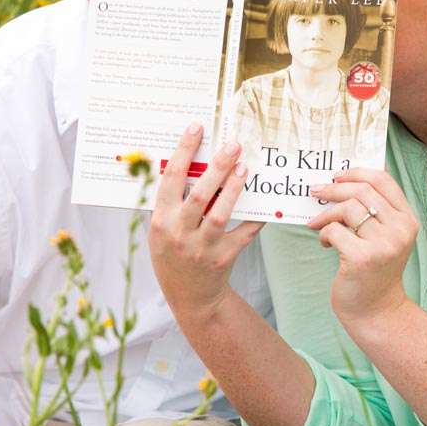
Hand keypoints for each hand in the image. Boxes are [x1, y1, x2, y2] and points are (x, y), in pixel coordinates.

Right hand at [148, 123, 263, 323]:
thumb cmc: (173, 254)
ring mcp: (201, 248)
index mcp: (161, 220)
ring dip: (234, 188)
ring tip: (245, 167)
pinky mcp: (223, 259)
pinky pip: (243, 234)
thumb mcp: (162, 229)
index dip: (184, 150)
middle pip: (199, 194)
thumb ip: (172, 202)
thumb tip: (191, 163)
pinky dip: (255, 219)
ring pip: (220, 213)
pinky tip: (265, 203)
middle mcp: (179, 233)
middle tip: (233, 144)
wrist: (189, 297)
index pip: (170, 178)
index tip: (197, 128)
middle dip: (217, 166)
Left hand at [308, 168, 417, 327]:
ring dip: (326, 214)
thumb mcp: (386, 236)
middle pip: (362, 190)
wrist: (376, 310)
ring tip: (318, 225)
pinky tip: (326, 244)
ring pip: (347, 208)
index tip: (337, 175)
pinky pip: (334, 230)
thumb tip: (358, 173)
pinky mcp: (361, 258)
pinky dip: (324, 234)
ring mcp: (383, 245)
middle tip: (316, 191)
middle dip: (334, 188)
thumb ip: (378, 208)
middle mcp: (400, 230)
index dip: (357, 172)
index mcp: (408, 220)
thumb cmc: (375, 270)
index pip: (384, 181)